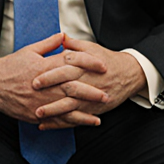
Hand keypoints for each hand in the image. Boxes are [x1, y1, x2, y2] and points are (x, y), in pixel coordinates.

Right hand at [0, 33, 108, 125]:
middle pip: (73, 86)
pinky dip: (72, 122)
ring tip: (99, 113)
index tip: (102, 65)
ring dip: (85, 111)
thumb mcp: (29, 50)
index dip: (89, 62)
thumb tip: (63, 36)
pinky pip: (57, 119)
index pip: (71, 61)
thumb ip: (48, 44)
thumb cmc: (10, 66)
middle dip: (91, 90)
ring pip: (67, 107)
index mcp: (44, 66)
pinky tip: (83, 123)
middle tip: (106, 92)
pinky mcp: (36, 114)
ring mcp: (40, 101)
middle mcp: (45, 84)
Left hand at [30, 36, 146, 128]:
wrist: (129, 75)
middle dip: (50, 91)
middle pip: (67, 87)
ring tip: (38, 113)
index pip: (65, 69)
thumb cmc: (108, 60)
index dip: (50, 74)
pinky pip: (75, 118)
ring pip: (70, 106)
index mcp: (84, 67)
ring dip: (53, 110)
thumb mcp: (92, 48)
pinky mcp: (92, 109)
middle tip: (34, 95)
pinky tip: (45, 125)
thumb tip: (61, 37)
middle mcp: (86, 83)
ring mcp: (89, 98)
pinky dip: (60, 123)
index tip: (35, 78)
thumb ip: (75, 44)